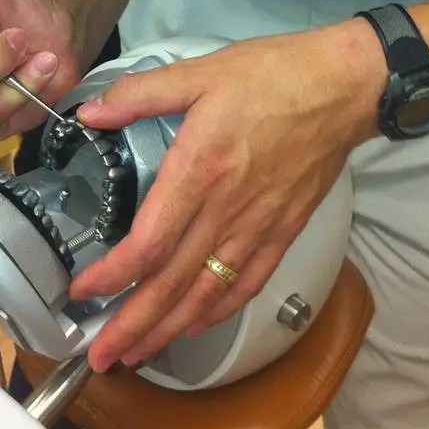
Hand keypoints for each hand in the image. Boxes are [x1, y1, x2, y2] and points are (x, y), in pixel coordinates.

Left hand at [69, 22, 382, 372]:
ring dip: (169, 330)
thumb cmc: (274, 74)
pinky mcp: (285, 231)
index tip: (83, 292)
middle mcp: (227, 209)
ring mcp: (259, 226)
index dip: (113, 276)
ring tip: (137, 354)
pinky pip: (248, 283)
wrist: (344, 87)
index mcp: (200, 169)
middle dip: (133, 325)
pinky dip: (218, 311)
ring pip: (207, 294)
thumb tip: (91, 112)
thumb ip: (141, 93)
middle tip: (100, 357)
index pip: (149, 242)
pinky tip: (196, 324)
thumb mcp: (200, 72)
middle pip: (173, 283)